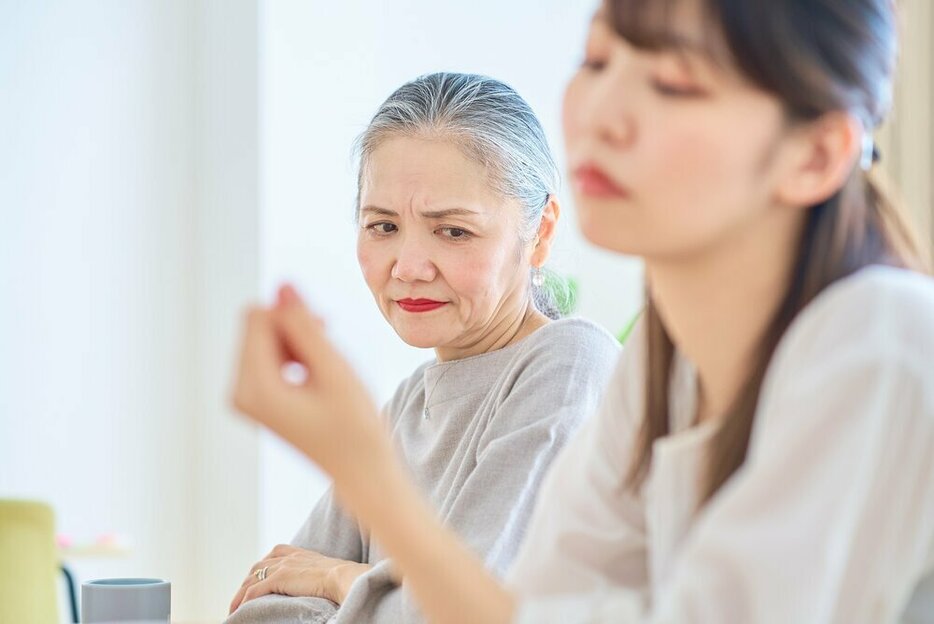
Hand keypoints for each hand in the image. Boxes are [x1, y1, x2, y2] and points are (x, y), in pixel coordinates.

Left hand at [228, 544, 371, 613]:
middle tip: (240, 599)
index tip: (256, 580)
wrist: (345, 577)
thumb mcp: (325, 571)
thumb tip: (316, 585)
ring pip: (251, 579)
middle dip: (246, 582)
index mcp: (298, 553)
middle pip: (257, 567)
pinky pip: (254, 590)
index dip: (261, 568)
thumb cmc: (342, 578)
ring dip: (240, 594)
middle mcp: (288, 557)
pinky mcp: (280, 578)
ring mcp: (282, 566)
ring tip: (234, 608)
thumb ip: (315, 573)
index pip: (272, 556)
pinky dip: (244, 600)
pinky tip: (241, 610)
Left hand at [230, 284, 389, 478]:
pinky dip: (294, 354)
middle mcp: (239, 393)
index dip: (293, 316)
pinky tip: (317, 374)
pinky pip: (267, 354)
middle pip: (256, 325)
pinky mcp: (256, 398)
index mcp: (253, 389)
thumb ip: (305, 325)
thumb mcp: (334, 370)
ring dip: (297, 341)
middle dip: (293, 328)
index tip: (323, 336)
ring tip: (325, 368)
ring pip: (263, 337)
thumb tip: (282, 284)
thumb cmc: (355, 426)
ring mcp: (245, 398)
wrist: (361, 471)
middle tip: (327, 355)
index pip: (257, 317)